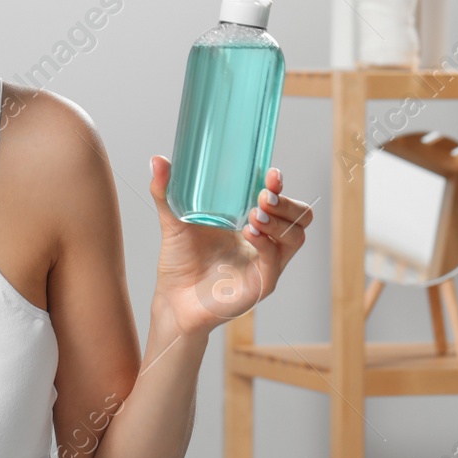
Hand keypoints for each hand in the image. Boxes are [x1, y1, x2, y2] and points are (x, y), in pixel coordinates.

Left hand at [146, 157, 313, 335]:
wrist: (172, 298)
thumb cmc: (180, 260)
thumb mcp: (173, 220)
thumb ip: (166, 191)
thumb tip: (157, 159)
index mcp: (251, 221)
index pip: (280, 199)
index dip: (279, 185)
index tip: (271, 173)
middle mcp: (265, 241)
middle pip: (300, 217)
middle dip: (286, 202)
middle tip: (263, 196)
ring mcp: (266, 263)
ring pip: (296, 237)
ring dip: (279, 221)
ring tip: (255, 214)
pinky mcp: (261, 284)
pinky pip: (275, 262)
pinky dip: (266, 245)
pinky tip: (249, 233)